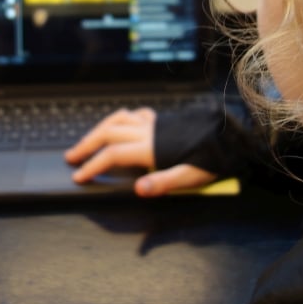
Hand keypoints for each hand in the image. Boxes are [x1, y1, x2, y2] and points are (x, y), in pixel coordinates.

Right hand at [64, 106, 216, 196]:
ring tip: (88, 140)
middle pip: (108, 132)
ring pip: (118, 118)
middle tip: (71, 156)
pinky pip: (136, 114)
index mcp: (151, 147)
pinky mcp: (164, 120)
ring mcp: (155, 123)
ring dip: (99, 129)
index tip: (78, 176)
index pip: (112, 155)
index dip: (92, 165)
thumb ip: (164, 183)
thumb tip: (139, 189)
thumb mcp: (192, 177)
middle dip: (86, 144)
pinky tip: (122, 124)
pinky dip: (122, 118)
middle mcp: (148, 131)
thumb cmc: (213, 159)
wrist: (230, 135)